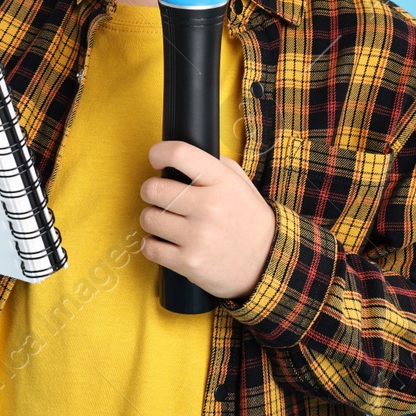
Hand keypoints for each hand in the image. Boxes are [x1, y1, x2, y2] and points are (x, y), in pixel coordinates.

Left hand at [138, 141, 275, 300]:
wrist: (266, 262)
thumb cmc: (246, 218)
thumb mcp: (239, 182)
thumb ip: (212, 164)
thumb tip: (177, 155)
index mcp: (221, 181)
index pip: (180, 154)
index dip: (159, 152)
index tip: (156, 159)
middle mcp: (209, 207)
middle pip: (153, 188)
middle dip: (151, 191)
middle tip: (159, 196)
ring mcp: (198, 237)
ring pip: (148, 218)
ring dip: (152, 218)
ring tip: (166, 221)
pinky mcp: (189, 263)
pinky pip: (149, 247)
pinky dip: (152, 244)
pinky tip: (165, 242)